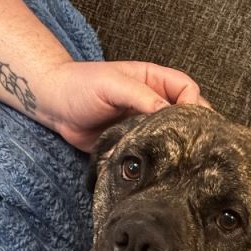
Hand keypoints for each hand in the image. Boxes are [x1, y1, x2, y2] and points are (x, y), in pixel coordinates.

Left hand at [45, 60, 210, 151]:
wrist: (54, 107)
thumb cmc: (81, 86)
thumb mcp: (114, 86)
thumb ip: (143, 97)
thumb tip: (171, 114)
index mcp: (154, 80)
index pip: (188, 89)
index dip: (194, 104)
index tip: (193, 122)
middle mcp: (153, 102)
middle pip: (186, 114)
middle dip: (193, 128)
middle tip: (196, 147)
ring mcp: (145, 125)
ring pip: (172, 136)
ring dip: (178, 147)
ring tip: (184, 160)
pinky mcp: (135, 144)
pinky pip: (154, 153)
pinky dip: (161, 161)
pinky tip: (164, 170)